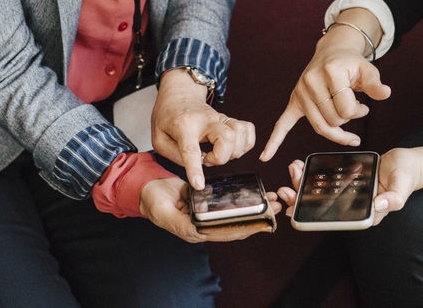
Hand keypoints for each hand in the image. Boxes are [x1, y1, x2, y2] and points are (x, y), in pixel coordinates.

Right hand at [140, 177, 281, 242]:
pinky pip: (228, 205)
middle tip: (276, 208)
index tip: (262, 222)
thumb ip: (180, 222)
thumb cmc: (153, 201)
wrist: (147, 189)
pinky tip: (254, 193)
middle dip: (256, 218)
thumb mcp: (163, 211)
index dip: (245, 228)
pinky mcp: (207, 203)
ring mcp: (206, 215)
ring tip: (272, 200)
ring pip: (234, 215)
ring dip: (254, 208)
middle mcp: (204, 226)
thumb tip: (199, 230)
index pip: (225, 232)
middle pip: (235, 225)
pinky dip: (242, 200)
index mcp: (195, 231)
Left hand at [151, 69, 255, 189]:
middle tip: (207, 159)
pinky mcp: (229, 119)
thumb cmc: (167, 116)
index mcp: (184, 125)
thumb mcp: (158, 138)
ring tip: (218, 153)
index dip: (195, 169)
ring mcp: (220, 118)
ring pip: (240, 134)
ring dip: (233, 151)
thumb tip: (197, 166)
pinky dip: (245, 143)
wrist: (179, 93)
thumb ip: (174, 155)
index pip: (190, 149)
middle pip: (227, 138)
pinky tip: (232, 147)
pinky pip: (248, 129)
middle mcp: (206, 120)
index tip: (199, 184)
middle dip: (221, 158)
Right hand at [259, 26, 391, 160]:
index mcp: (330, 72)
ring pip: (319, 126)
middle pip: (332, 121)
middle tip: (357, 109)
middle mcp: (311, 81)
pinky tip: (266, 155)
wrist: (332, 53)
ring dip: (335, 130)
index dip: (359, 112)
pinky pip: (282, 123)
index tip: (364, 106)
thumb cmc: (351, 64)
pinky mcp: (294, 100)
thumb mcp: (367, 69)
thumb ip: (375, 84)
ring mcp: (300, 92)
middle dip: (348, 120)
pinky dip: (275, 140)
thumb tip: (385, 93)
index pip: (345, 110)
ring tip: (346, 125)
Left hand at [275, 147, 422, 227]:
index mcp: (362, 213)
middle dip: (300, 197)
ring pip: (320, 192)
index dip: (311, 215)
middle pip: (321, 205)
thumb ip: (392, 199)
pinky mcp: (347, 179)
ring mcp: (348, 192)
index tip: (294, 208)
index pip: (332, 218)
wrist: (409, 164)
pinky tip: (302, 165)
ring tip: (292, 170)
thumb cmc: (406, 178)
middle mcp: (353, 205)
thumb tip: (378, 205)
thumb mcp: (402, 188)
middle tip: (284, 188)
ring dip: (303, 183)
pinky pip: (326, 179)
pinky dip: (312, 173)